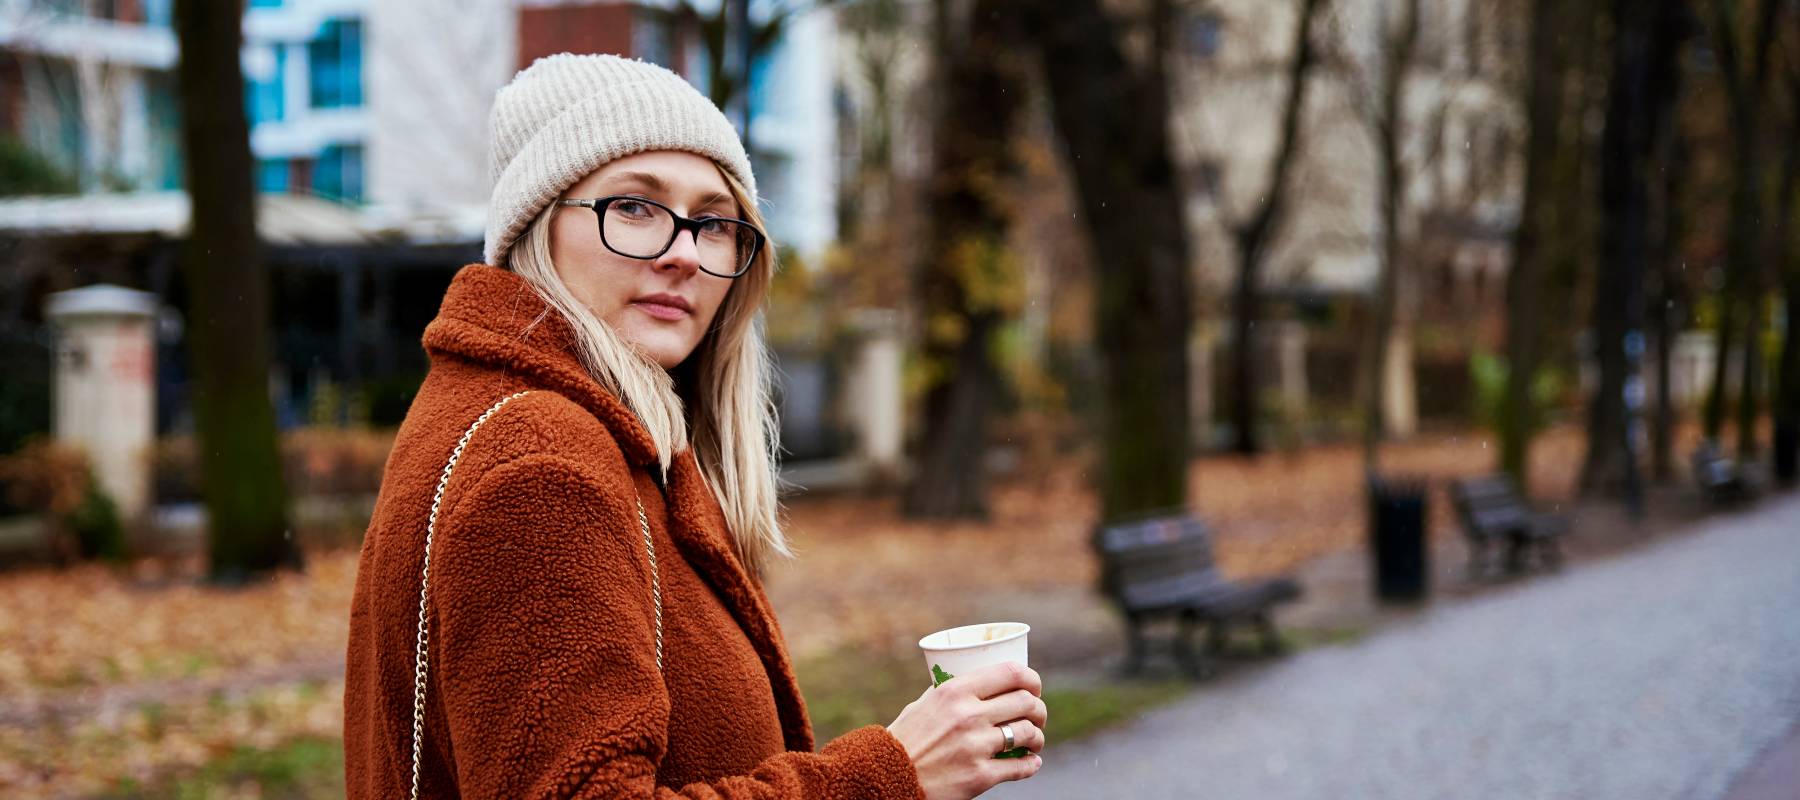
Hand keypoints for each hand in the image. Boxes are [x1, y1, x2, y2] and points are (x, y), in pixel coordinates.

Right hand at [886, 662, 1047, 799]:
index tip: (1034, 688)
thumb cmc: (904, 740)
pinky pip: (1020, 767)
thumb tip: (974, 683)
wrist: (885, 778)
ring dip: (1038, 738)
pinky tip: (1032, 762)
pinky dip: (1031, 765)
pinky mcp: (979, 776)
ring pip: (1028, 734)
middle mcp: (969, 715)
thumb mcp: (923, 705)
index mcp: (955, 691)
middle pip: (1026, 703)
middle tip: (1038, 717)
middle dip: (1039, 710)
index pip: (1010, 673)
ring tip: (1035, 742)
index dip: (1032, 679)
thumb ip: (949, 693)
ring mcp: (976, 746)